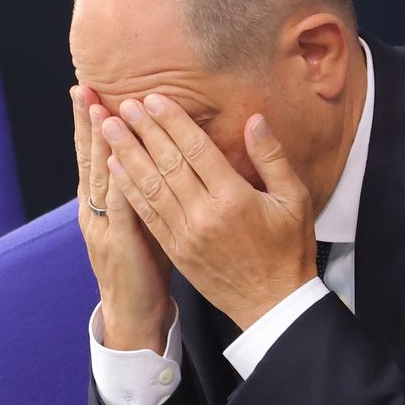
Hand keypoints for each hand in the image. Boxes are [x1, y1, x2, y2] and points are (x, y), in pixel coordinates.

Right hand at [73, 86, 171, 353]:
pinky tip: (121, 159)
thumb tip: (153, 153)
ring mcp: (104, 228)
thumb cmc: (142, 266)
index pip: (92, 156)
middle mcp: (94, 212)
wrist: (132, 314)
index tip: (85, 90)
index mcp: (99, 205)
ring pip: (101, 178)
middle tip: (82, 87)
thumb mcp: (139, 221)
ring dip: (99, 143)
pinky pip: (121, 208)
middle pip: (89, 159)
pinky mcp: (121, 245)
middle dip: (86, 122)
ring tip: (98, 110)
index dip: (87, 124)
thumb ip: (140, 188)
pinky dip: (121, 182)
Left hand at [101, 93, 315, 330]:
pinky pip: (147, 214)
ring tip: (109, 129)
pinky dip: (129, 189)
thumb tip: (255, 121)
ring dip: (127, 155)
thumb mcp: (295, 200)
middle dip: (143, 131)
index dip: (172, 122)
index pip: (196, 150)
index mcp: (234, 198)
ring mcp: (186, 235)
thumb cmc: (289, 250)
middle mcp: (205, 215)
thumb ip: (272, 158)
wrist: (273, 305)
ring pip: (150, 187)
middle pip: (167, 164)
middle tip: (123, 104)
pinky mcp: (176, 251)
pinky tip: (116, 168)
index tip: (153, 99)